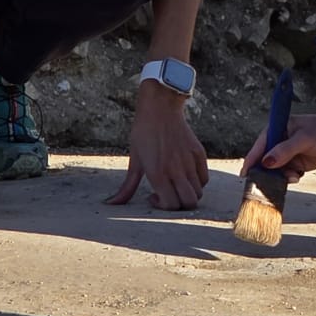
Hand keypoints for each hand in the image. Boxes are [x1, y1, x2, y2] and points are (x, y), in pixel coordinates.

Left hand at [106, 86, 210, 209]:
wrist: (160, 109)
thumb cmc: (143, 134)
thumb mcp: (135, 161)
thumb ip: (127, 187)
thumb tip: (111, 204)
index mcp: (158, 173)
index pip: (171, 205)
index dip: (163, 207)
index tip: (153, 196)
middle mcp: (176, 170)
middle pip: (189, 202)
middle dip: (179, 205)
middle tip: (168, 194)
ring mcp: (189, 162)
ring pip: (198, 192)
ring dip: (188, 194)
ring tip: (176, 184)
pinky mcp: (198, 153)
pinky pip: (204, 178)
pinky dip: (197, 182)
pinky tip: (185, 174)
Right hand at [241, 107, 315, 183]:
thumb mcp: (305, 139)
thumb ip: (285, 150)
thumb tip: (265, 162)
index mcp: (277, 129)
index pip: (259, 147)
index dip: (251, 161)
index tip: (245, 175)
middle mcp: (279, 141)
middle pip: (264, 161)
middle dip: (267, 173)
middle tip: (270, 183)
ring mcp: (287, 153)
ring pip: (275, 171)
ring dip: (280, 177)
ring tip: (295, 175)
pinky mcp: (296, 163)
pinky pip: (286, 174)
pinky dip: (289, 178)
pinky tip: (299, 175)